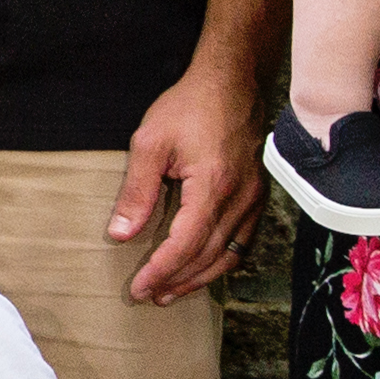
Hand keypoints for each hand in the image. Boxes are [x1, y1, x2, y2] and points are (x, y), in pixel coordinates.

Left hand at [111, 47, 265, 303]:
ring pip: (230, 253)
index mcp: (213, 186)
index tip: (139, 288)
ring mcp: (254, 198)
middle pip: (208, 255)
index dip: (161, 271)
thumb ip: (136, 192)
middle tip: (149, 296)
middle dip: (177, 280)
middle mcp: (240, 198)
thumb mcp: (150, 143)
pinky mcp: (258, 195)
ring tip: (171, 291)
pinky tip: (202, 268)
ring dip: (200, 277)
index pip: (186, 244)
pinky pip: (243, 240)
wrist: (232, 82)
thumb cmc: (189, 107)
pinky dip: (221, 260)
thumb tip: (121, 234)